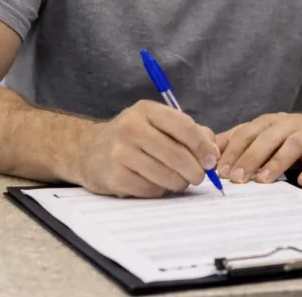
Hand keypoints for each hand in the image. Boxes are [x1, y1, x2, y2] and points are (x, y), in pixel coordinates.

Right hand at [72, 101, 219, 197]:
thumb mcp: (157, 124)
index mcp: (146, 110)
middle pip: (177, 155)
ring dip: (178, 183)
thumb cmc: (132, 138)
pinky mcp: (114, 177)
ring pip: (166, 175)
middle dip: (195, 171)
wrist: (87, 151)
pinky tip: (155, 183)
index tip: (211, 160)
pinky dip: (159, 191)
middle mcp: (131, 127)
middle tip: (198, 177)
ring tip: (177, 181)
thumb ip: (189, 132)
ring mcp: (120, 152)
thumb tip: (213, 151)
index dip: (202, 146)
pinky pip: (151, 190)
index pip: (184, 127)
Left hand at [216, 112, 301, 187]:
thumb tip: (208, 153)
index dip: (232, 152)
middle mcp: (287, 125)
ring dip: (276, 163)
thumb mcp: (263, 133)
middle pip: (266, 139)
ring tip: (263, 180)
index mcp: (268, 122)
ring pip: (291, 147)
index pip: (245, 134)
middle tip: (236, 178)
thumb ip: (237, 141)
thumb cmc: (289, 135)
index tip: (219, 171)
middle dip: (249, 158)